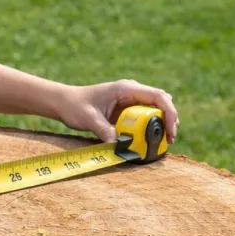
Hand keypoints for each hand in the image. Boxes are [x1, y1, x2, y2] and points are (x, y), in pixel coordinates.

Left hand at [57, 79, 178, 143]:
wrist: (64, 102)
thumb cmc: (75, 106)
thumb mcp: (89, 119)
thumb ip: (104, 131)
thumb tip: (120, 146)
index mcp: (126, 89)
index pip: (158, 96)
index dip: (169, 112)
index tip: (171, 130)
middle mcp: (132, 92)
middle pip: (161, 102)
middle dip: (169, 119)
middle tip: (170, 139)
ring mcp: (130, 100)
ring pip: (155, 109)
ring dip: (162, 123)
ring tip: (163, 141)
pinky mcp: (126, 110)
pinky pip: (145, 116)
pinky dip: (151, 127)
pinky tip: (149, 139)